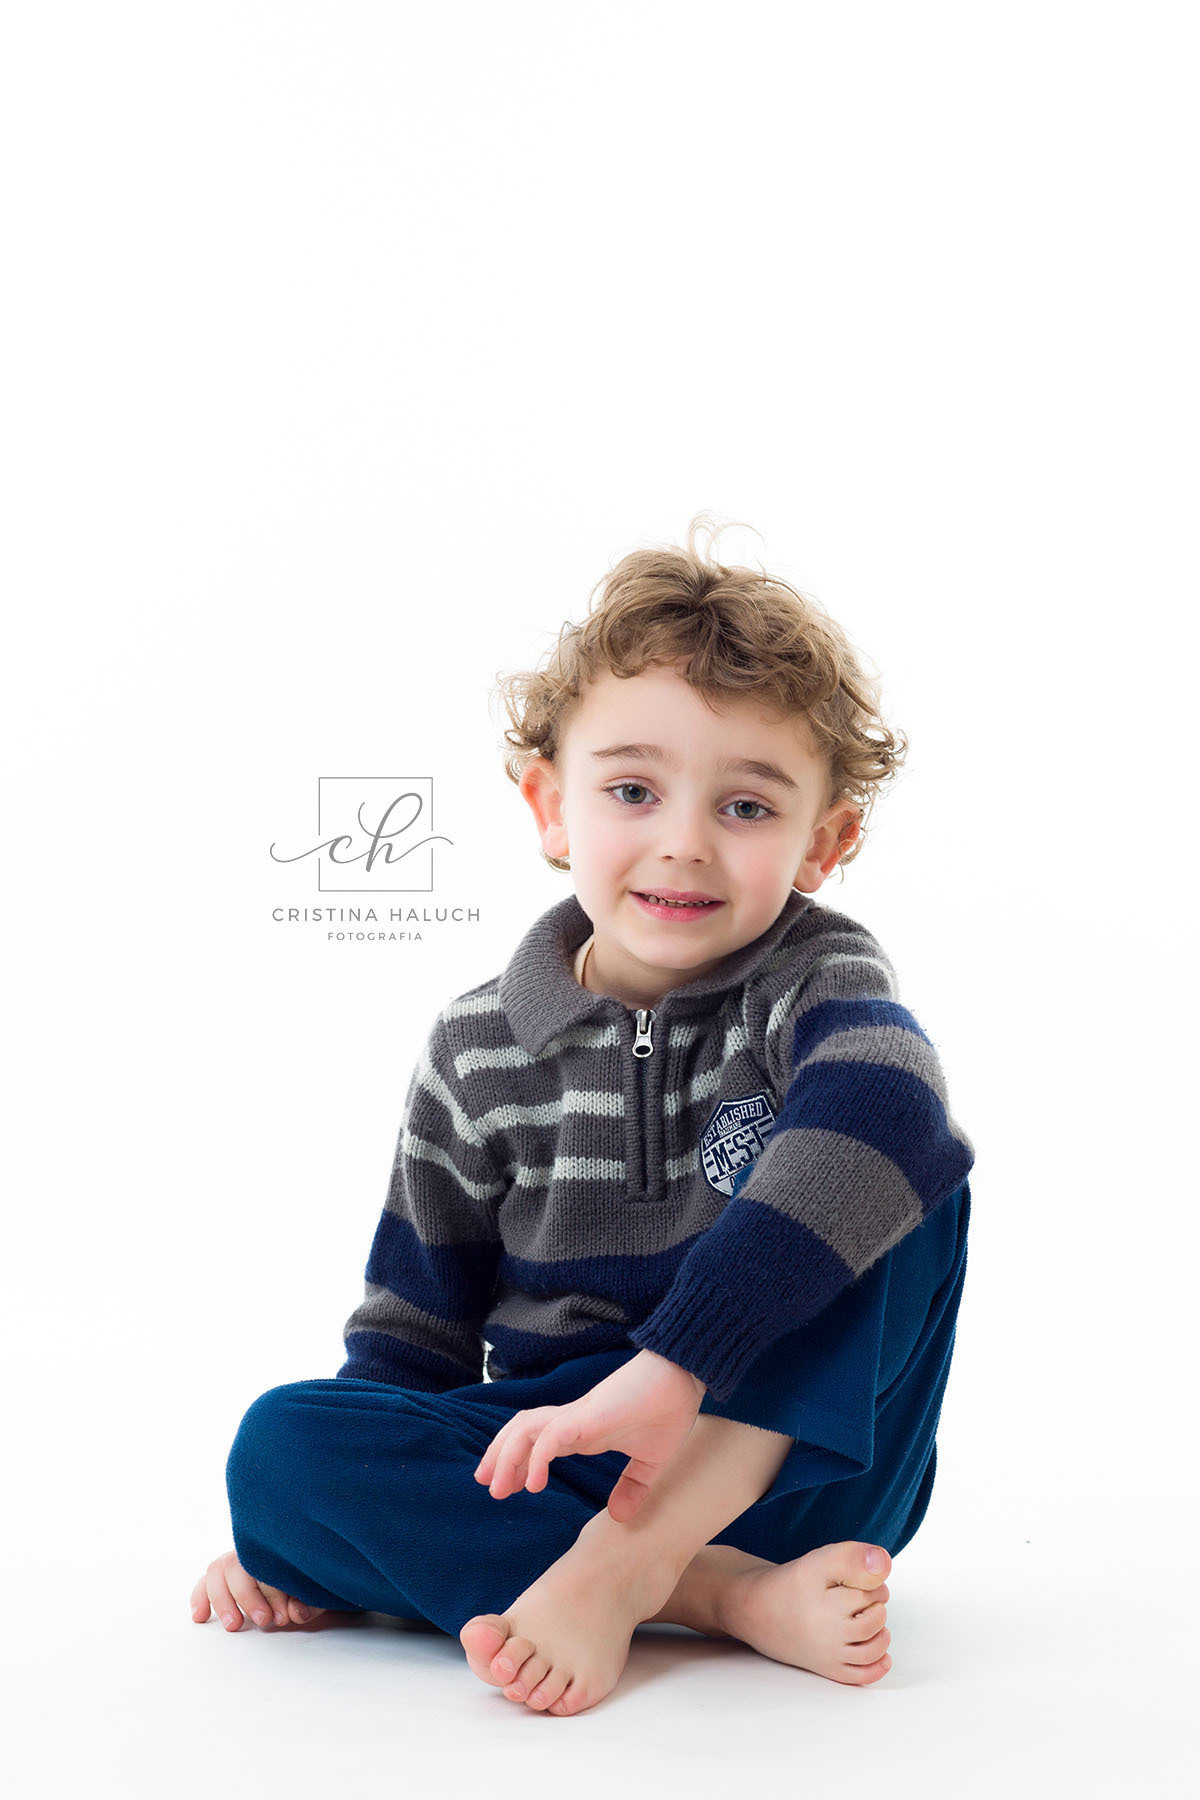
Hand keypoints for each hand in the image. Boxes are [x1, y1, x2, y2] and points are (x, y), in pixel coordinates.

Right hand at [190, 1549, 323, 1630]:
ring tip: (234, 1625)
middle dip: (249, 1597)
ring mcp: (237, 1559)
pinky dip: (200, 1596)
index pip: (267, 1563)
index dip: (272, 1592)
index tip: (282, 1615)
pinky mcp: (224, 1574)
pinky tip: (200, 1616)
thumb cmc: (311, 1578)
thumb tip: (296, 1612)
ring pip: (218, 1569)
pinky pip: (206, 1580)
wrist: (308, 1564)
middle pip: (238, 1565)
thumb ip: (310, 1601)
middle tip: (264, 1621)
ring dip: (222, 1600)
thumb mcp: (317, 1590)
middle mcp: (253, 1549)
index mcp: (278, 1547)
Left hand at [473, 1349, 706, 1522]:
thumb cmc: (669, 1409)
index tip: (508, 1488)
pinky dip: (536, 1457)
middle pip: (522, 1432)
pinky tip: (534, 1482)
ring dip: (507, 1456)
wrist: (685, 1376)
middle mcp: (574, 1421)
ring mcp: (578, 1415)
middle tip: (487, 1487)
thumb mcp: (650, 1462)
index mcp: (584, 1430)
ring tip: (497, 1487)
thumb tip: (619, 1516)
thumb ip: (632, 1487)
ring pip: (526, 1429)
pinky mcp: (589, 1414)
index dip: (519, 1462)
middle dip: (500, 1457)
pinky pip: (552, 1435)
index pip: (539, 1442)